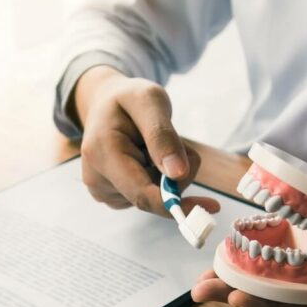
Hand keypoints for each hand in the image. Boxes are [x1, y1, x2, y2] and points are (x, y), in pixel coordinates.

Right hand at [74, 65, 217, 215]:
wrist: (104, 104)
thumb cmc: (128, 99)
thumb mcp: (149, 101)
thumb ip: (163, 136)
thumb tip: (178, 174)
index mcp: (102, 153)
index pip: (142, 194)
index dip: (177, 204)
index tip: (210, 207)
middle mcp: (97, 178)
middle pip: (153, 196)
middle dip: (177, 176)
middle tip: (179, 143)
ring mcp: (103, 191)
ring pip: (154, 197)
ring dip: (166, 175)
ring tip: (151, 145)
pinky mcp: (112, 197)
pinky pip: (148, 196)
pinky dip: (156, 179)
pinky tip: (144, 158)